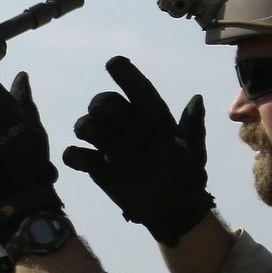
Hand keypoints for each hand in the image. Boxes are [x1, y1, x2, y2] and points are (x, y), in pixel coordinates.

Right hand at [62, 55, 213, 245]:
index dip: (127, 75)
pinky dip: (74, 155)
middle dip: (100, 103)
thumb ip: (192, 127)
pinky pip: (77, 155)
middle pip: (105, 104)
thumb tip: (197, 100)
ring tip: (89, 132)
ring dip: (85, 125)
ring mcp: (109, 145)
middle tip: (100, 111)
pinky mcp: (97, 167)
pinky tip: (81, 160)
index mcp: (151, 116)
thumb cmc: (187, 177)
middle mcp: (127, 126)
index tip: (114, 63)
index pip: (137, 90)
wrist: (172, 209)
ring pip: (87, 126)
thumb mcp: (194, 152)